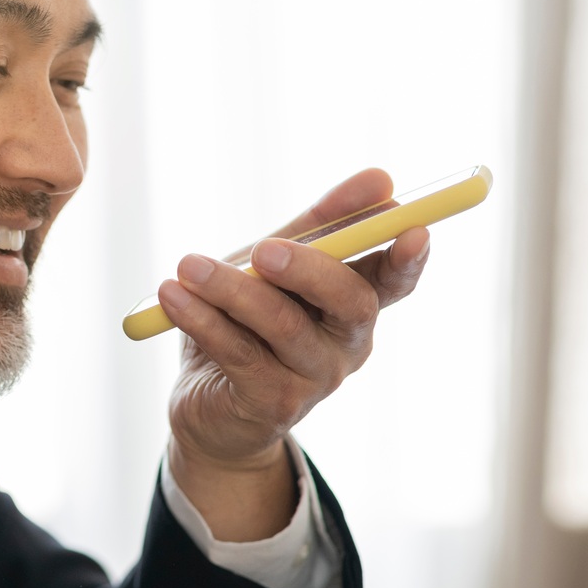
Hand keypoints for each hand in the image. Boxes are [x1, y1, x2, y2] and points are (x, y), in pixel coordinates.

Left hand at [158, 169, 429, 539]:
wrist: (207, 408)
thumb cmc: (246, 325)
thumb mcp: (275, 267)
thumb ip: (319, 226)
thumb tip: (379, 179)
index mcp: (354, 306)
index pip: (395, 280)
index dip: (408, 256)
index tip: (414, 228)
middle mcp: (347, 345)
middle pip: (352, 302)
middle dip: (310, 269)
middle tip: (264, 250)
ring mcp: (314, 379)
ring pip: (284, 325)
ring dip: (232, 289)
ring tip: (188, 266)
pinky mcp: (273, 404)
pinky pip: (239, 352)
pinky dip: (202, 318)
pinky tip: (173, 295)